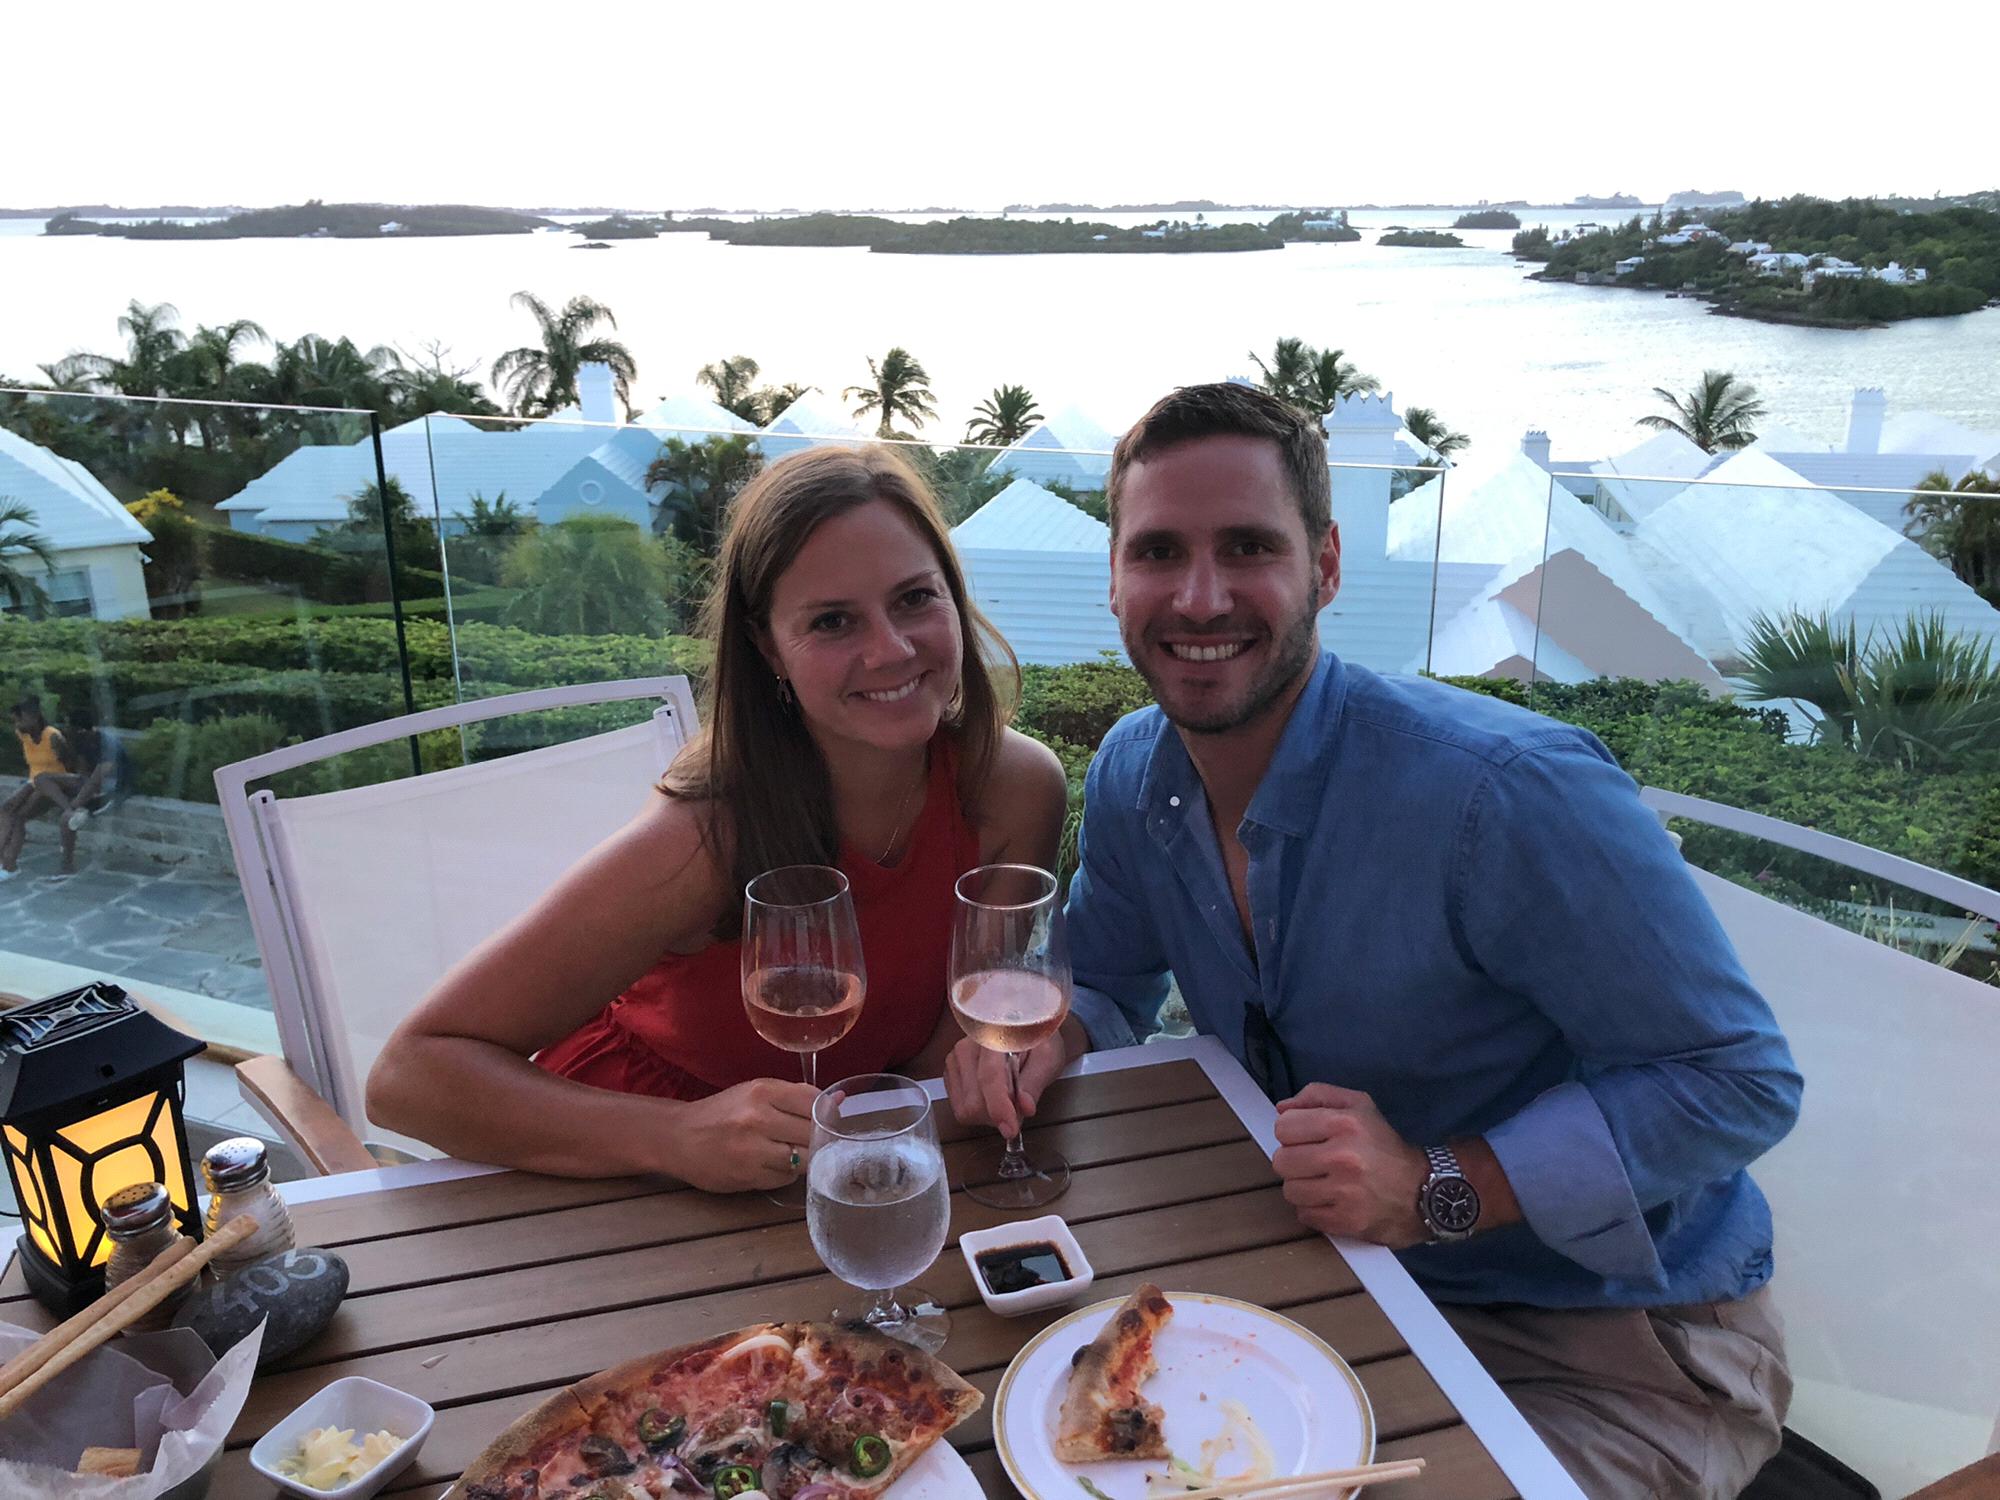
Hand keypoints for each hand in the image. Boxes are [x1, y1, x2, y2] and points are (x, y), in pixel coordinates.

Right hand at [668, 1077, 818, 1193]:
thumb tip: (839, 1101)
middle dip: (816, 1139)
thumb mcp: (754, 1093)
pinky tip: (772, 1165)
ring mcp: (752, 1150)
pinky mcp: (747, 1176)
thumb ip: (796, 1097)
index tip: (825, 1120)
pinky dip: (785, 1174)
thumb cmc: (720, 1113)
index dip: (825, 1114)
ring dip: (802, 1159)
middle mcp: (758, 1118)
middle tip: (810, 1140)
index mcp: (762, 1091)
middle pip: (812, 1133)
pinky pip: (785, 1178)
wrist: (676, 1137)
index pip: (813, 1102)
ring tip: (789, 1153)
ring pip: (802, 1159)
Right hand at [943, 1034, 1066, 1138]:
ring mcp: (954, 1060)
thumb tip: (1025, 1108)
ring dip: (989, 1114)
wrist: (1023, 1029)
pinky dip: (979, 1112)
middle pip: (974, 1101)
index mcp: (992, 1036)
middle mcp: (966, 1046)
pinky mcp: (950, 1073)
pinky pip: (960, 1109)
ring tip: (1006, 1097)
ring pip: (965, 1109)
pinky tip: (992, 1096)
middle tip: (1019, 1104)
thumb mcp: (1048, 1058)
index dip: (999, 1106)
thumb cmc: (1037, 1043)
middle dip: (998, 1113)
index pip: (989, 1076)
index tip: (1010, 1129)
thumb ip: (1035, 1082)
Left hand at [1271, 1083, 1428, 1248]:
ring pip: (1290, 1190)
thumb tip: (1282, 1108)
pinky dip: (1315, 1210)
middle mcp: (1343, 1156)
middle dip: (1295, 1162)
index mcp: (1344, 1123)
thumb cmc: (1386, 1145)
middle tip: (1316, 1163)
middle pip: (1282, 1161)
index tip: (1307, 1139)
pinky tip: (1333, 1201)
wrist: (1424, 1191)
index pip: (1283, 1127)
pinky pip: (1304, 1215)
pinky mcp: (1346, 1221)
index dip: (1292, 1133)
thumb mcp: (1360, 1105)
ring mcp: (1344, 1192)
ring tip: (1325, 1183)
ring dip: (1304, 1188)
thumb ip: (1318, 1096)